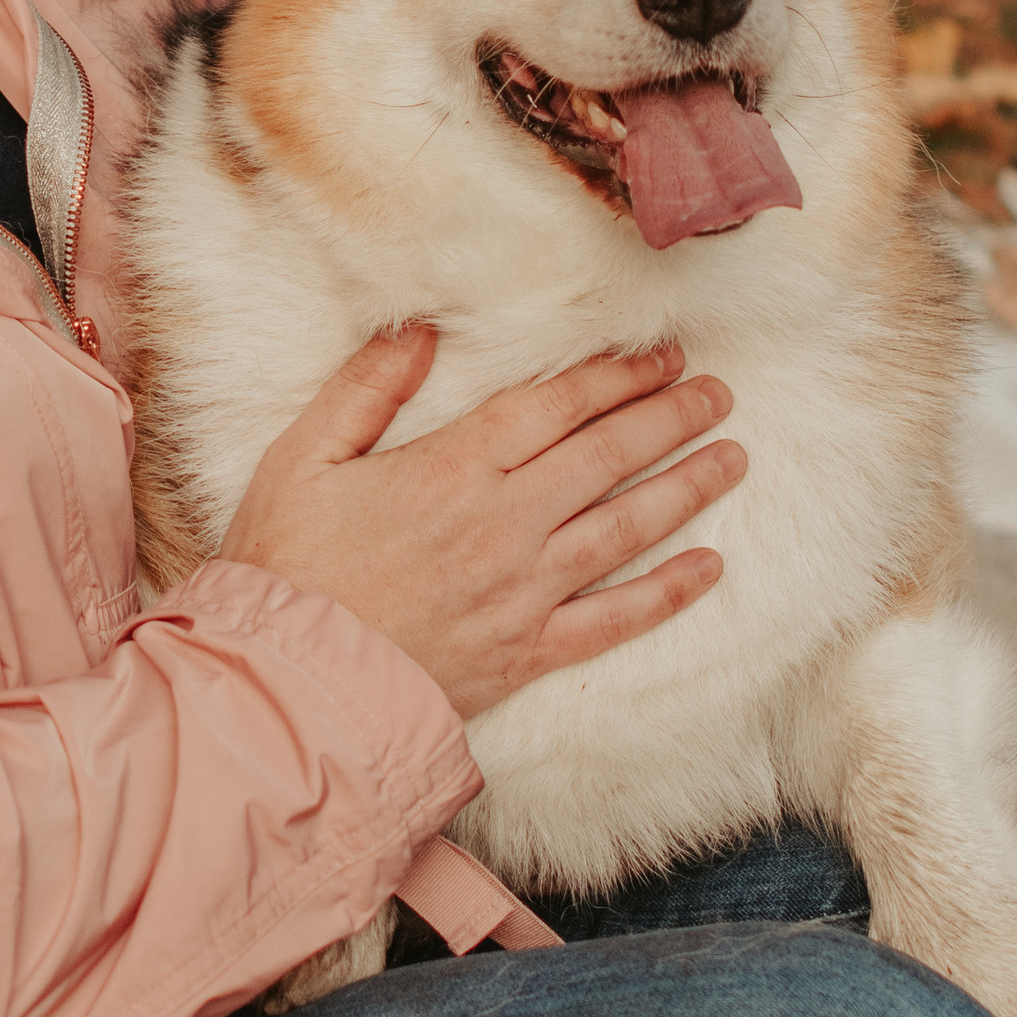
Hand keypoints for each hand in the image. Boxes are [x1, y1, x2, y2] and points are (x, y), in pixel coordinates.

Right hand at [218, 327, 744, 718]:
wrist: (284, 684)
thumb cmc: (284, 568)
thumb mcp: (301, 458)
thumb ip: (364, 389)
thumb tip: (421, 332)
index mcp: (453, 468)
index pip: (557, 406)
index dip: (617, 377)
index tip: (662, 358)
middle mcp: (504, 523)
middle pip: (608, 457)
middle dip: (670, 419)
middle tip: (717, 394)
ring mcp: (523, 591)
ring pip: (626, 528)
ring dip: (686, 489)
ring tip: (732, 458)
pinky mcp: (527, 651)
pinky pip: (614, 619)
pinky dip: (667, 593)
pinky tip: (709, 569)